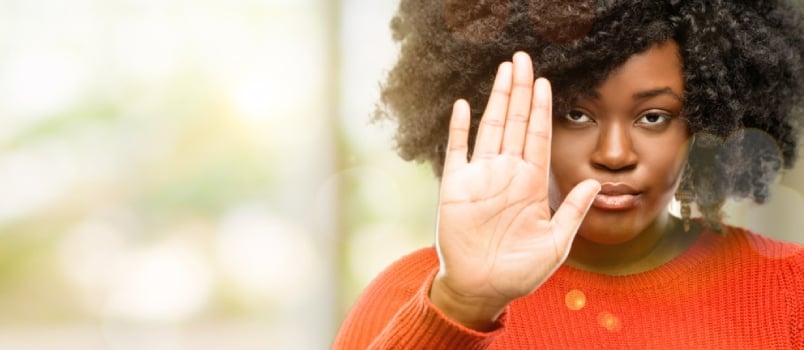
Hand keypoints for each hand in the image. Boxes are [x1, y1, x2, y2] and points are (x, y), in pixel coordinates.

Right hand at [430, 52, 600, 329]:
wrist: (482, 290)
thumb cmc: (520, 272)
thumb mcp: (556, 243)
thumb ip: (573, 211)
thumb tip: (596, 183)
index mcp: (530, 184)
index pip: (538, 136)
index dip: (541, 109)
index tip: (545, 81)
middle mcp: (506, 174)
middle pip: (515, 123)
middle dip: (520, 90)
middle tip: (523, 58)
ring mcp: (480, 178)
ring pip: (490, 128)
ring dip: (496, 98)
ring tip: (503, 70)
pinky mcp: (455, 188)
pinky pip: (457, 151)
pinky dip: (459, 129)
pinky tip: (464, 105)